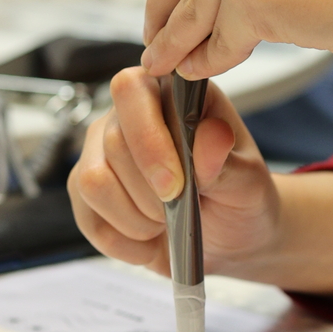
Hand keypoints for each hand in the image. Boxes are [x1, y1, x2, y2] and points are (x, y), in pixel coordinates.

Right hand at [69, 67, 278, 276]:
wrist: (233, 236)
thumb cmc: (241, 196)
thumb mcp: (247, 181)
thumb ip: (227, 161)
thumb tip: (212, 136)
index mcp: (170, 96)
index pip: (132, 90)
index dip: (149, 139)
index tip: (176, 185)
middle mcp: (126, 117)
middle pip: (112, 144)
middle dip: (151, 192)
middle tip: (183, 207)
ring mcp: (99, 153)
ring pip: (93, 182)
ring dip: (137, 218)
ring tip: (168, 222)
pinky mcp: (85, 192)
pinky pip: (87, 218)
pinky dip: (126, 241)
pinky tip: (152, 240)